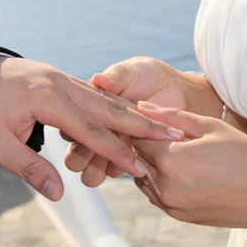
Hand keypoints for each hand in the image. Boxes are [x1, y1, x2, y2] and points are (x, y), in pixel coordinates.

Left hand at [0, 55, 183, 200]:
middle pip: (108, 107)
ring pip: (104, 97)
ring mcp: (58, 77)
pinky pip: (92, 92)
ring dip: (132, 112)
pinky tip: (127, 113)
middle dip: (142, 123)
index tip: (142, 167)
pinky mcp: (56, 78)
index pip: (90, 130)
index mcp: (44, 98)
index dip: (117, 151)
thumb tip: (60, 194)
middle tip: (175, 133)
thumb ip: (29, 168)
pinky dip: (114, 104)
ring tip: (161, 124)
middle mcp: (58, 82)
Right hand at [65, 57, 223, 186]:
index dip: (81, 130)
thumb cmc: (148, 75)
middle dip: (87, 156)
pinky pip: (114, 173)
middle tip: (113, 141)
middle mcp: (93, 133)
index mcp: (86, 111)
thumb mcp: (130, 71)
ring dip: (102, 167)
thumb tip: (98, 80)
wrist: (176, 89)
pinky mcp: (127, 160)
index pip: (70, 129)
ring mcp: (109, 149)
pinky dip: (122, 169)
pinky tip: (138, 156)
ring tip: (126, 150)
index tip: (103, 122)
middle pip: (74, 160)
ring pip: (90, 175)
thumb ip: (115, 76)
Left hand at [131, 101, 246, 229]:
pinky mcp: (177, 216)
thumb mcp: (210, 127)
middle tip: (155, 130)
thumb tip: (142, 106)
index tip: (148, 116)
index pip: (138, 137)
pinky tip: (176, 167)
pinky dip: (157, 179)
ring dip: (148, 162)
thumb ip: (172, 116)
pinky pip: (154, 194)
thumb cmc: (246, 155)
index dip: (141, 124)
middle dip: (141, 142)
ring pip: (141, 177)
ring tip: (166, 148)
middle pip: (136, 158)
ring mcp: (170, 205)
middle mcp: (166, 187)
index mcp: (172, 160)